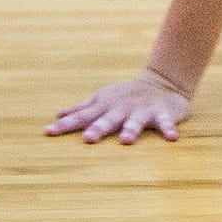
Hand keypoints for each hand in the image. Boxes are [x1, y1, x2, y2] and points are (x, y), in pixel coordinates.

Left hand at [46, 74, 192, 144]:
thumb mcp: (102, 98)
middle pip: (108, 119)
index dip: (66, 124)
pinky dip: (168, 128)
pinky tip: (171, 138)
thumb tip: (57, 115)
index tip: (49, 132)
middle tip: (88, 139)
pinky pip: (165, 122)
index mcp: (105, 105)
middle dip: (98, 128)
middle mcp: (121, 107)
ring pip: (135, 121)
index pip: (82, 116)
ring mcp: (142, 109)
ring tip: (126, 141)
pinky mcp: (162, 113)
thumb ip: (81, 109)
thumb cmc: (126, 95)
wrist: (162, 81)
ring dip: (131, 129)